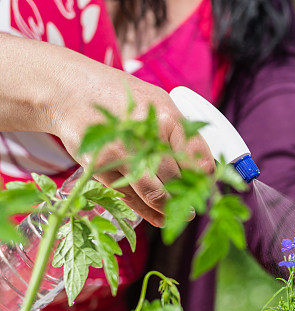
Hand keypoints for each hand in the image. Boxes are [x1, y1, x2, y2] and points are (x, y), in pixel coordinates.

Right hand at [48, 47, 213, 226]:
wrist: (71, 92)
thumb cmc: (124, 101)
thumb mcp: (160, 104)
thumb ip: (182, 133)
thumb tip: (205, 170)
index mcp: (167, 119)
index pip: (198, 158)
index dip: (205, 179)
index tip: (207, 188)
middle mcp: (146, 137)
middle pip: (178, 180)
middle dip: (189, 197)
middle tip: (195, 206)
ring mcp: (121, 155)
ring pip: (156, 194)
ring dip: (172, 210)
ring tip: (183, 215)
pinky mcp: (102, 169)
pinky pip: (132, 198)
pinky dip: (149, 212)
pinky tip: (161, 217)